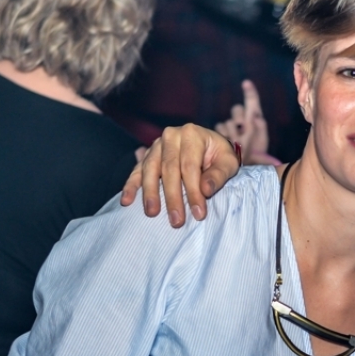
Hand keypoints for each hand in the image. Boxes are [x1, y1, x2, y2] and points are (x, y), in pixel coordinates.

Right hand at [119, 124, 241, 224]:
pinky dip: (130, 186)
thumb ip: (218, 175)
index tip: (198, 214)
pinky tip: (126, 201)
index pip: (190, 167)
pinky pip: (136, 171)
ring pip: (150, 170)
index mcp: (192, 134)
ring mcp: (156, 146)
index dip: (193, 191)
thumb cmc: (219, 157)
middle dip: (172, 197)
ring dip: (150, 193)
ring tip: (152, 212)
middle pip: (169, 169)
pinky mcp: (147, 156)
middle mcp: (171, 136)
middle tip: (176, 220)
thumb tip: (205, 190)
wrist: (208, 147)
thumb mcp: (228, 163)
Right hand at [214, 79, 270, 162]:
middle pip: (236, 110)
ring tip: (238, 143)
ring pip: (227, 122)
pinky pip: (219, 129)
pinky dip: (224, 135)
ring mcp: (231, 129)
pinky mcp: (220, 136)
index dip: (250, 93)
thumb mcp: (262, 142)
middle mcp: (242, 123)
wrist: (245, 170)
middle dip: (238, 116)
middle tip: (242, 128)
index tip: (246, 83)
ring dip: (232, 131)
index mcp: (254, 121)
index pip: (252, 103)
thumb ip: (261, 128)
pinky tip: (229, 144)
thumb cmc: (256, 156)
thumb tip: (257, 116)